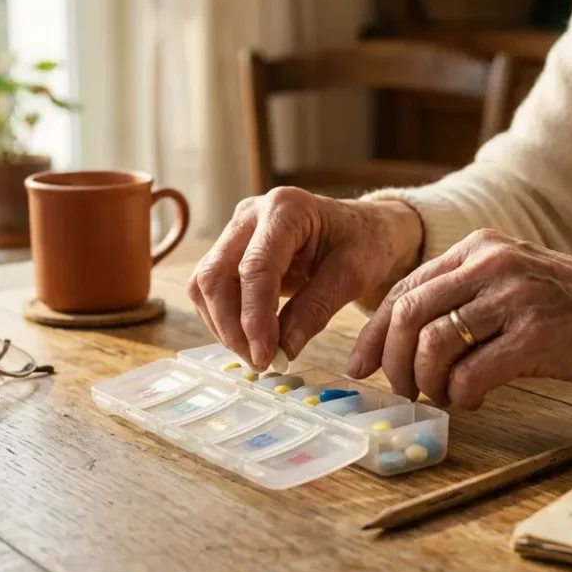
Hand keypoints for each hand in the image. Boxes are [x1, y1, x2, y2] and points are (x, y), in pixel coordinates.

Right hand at [189, 187, 423, 370]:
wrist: (366, 229)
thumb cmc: (364, 244)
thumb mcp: (351, 276)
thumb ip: (315, 310)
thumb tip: (283, 350)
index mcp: (286, 209)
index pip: (254, 267)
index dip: (254, 316)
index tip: (265, 355)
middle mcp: (251, 213)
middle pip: (215, 274)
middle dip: (231, 326)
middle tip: (259, 362)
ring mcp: (237, 230)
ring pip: (206, 284)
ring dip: (224, 326)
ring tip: (257, 355)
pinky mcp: (232, 250)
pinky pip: (213, 289)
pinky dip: (225, 319)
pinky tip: (250, 340)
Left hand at [347, 229, 571, 408]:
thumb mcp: (515, 280)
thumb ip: (465, 295)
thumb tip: (406, 340)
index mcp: (481, 247)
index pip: (405, 287)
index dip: (375, 331)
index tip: (361, 364)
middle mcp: (493, 263)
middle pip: (409, 313)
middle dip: (393, 360)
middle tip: (400, 391)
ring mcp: (515, 297)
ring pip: (434, 344)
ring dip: (426, 382)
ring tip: (442, 397)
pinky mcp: (536, 335)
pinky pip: (472, 374)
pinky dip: (461, 396)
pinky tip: (474, 401)